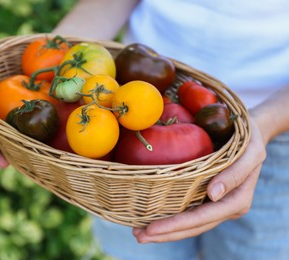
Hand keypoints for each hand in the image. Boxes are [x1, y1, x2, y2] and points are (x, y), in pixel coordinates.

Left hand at [132, 119, 266, 242]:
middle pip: (193, 227)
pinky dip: (170, 218)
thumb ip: (235, 173)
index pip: (202, 218)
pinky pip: (188, 212)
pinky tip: (151, 219)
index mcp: (237, 201)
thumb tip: (214, 194)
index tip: (152, 229)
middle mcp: (225, 207)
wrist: (251, 133)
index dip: (176, 225)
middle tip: (138, 236)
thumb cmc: (250, 138)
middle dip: (166, 233)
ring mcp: (216, 204)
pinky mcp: (207, 197)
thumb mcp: (250, 151)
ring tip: (139, 233)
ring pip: (190, 224)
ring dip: (165, 230)